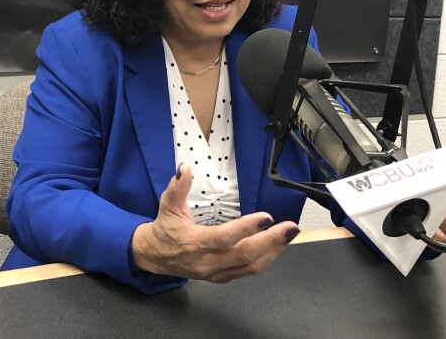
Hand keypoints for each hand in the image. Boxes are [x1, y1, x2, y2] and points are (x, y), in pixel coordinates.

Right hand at [130, 163, 300, 281]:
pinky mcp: (222, 277)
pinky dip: (265, 259)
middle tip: (290, 228)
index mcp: (194, 243)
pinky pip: (248, 271)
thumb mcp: (167, 205)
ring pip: (250, 266)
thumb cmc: (165, 230)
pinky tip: (276, 247)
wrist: (155, 257)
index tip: (266, 217)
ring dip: (273, 251)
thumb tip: (184, 168)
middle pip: (244, 255)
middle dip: (271, 241)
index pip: (224, 237)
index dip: (246, 228)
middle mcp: (207, 261)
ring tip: (289, 235)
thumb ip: (177, 187)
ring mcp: (216, 272)